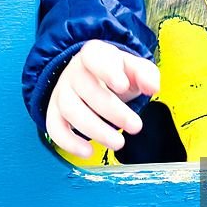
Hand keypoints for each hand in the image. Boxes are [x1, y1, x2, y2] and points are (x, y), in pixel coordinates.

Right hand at [45, 40, 159, 158]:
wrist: (94, 78)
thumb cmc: (118, 73)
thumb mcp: (136, 68)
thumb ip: (146, 74)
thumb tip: (151, 87)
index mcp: (94, 54)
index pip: (95, 57)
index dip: (107, 71)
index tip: (123, 86)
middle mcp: (74, 71)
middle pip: (87, 89)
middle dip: (113, 111)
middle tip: (136, 126)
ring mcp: (61, 91)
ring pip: (70, 109)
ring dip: (95, 130)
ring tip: (118, 143)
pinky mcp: (55, 112)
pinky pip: (54, 127)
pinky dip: (69, 142)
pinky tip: (88, 152)